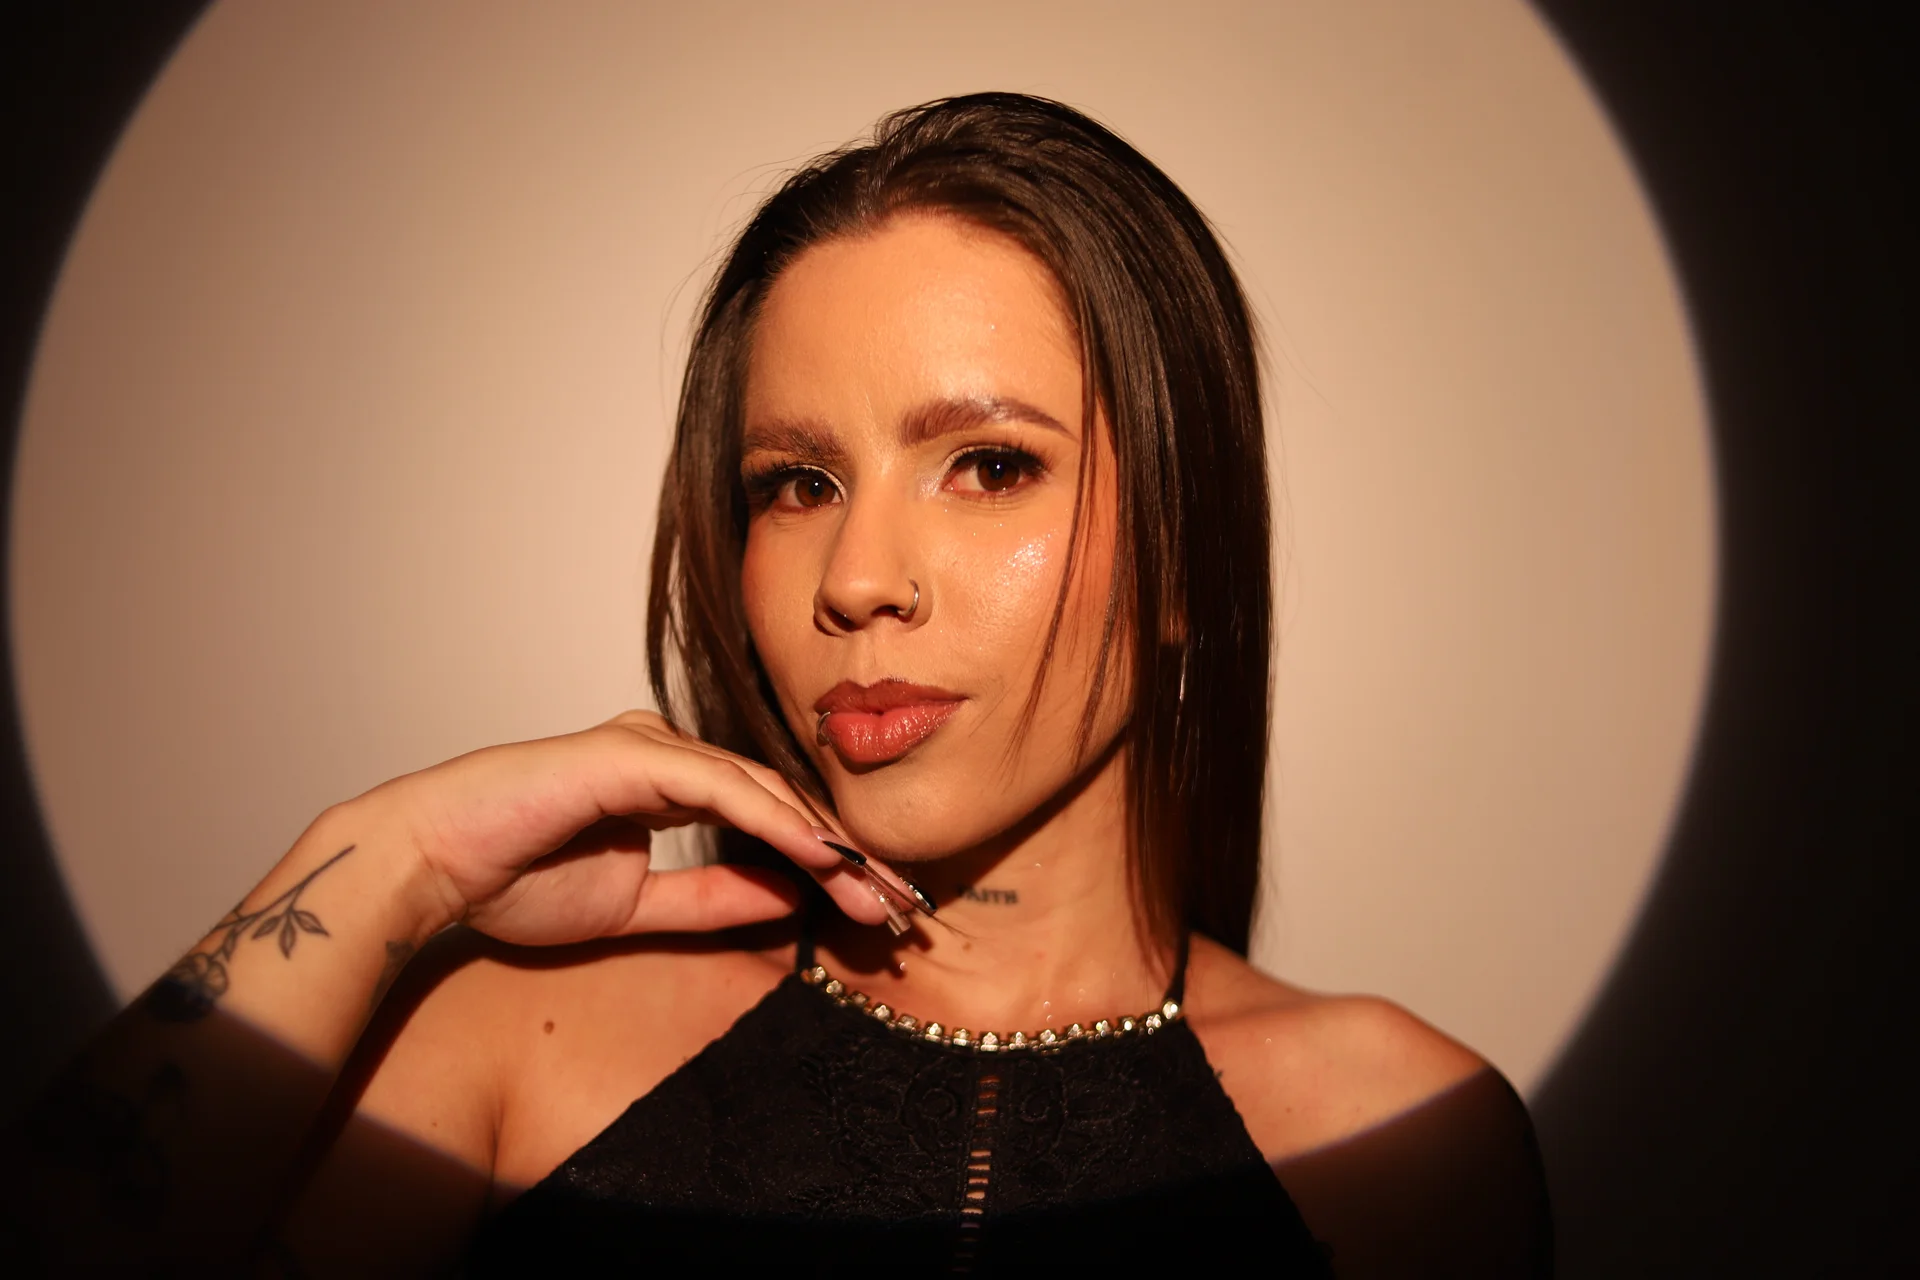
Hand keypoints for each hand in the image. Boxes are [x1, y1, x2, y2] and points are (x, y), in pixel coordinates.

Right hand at [351, 710, 889, 945]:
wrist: (432, 865)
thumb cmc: (513, 880)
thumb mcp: (637, 907)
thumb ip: (710, 897)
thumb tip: (788, 897)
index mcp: (668, 780)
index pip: (771, 820)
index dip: (831, 865)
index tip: (881, 911)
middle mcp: (668, 752)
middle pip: (783, 802)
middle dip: (850, 857)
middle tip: (907, 907)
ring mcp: (652, 746)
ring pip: (766, 792)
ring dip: (829, 844)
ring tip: (880, 891)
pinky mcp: (634, 753)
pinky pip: (724, 788)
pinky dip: (779, 822)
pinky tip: (825, 857)